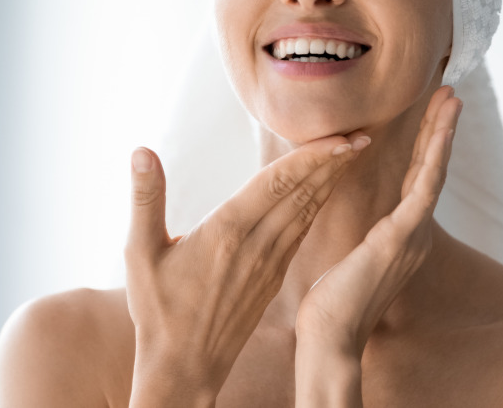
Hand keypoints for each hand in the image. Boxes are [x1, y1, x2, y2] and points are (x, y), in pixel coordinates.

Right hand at [124, 131, 369, 406]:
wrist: (184, 367)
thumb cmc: (158, 310)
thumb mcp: (140, 252)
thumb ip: (145, 198)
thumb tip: (141, 151)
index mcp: (228, 232)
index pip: (278, 183)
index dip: (312, 156)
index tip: (342, 137)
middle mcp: (257, 245)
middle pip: (303, 193)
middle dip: (334, 161)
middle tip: (362, 134)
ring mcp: (270, 264)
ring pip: (307, 212)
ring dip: (331, 180)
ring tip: (352, 153)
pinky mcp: (274, 278)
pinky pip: (301, 232)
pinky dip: (317, 206)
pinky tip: (326, 191)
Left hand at [294, 86, 460, 356]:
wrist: (332, 335)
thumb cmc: (335, 304)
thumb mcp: (354, 261)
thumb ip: (368, 241)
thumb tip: (366, 230)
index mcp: (403, 236)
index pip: (418, 181)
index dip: (427, 147)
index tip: (434, 117)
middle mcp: (416, 233)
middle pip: (433, 170)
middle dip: (441, 130)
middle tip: (451, 95)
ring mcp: (412, 234)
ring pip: (434, 172)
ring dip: (443, 133)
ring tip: (452, 99)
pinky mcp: (401, 236)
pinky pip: (424, 189)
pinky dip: (434, 157)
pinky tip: (441, 132)